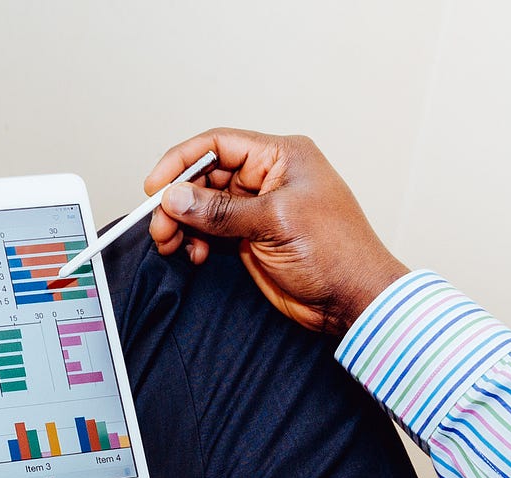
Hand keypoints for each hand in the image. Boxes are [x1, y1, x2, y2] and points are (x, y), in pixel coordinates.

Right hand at [145, 128, 409, 334]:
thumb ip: (220, 211)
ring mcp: (258, 208)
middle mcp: (267, 177)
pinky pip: (211, 230)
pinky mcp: (251, 236)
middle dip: (178, 200)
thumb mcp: (274, 222)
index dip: (182, 162)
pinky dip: (196, 240)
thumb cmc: (337, 253)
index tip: (156, 187)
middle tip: (160, 225)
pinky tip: (194, 254)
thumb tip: (175, 198)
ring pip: (204, 205)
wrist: (354, 300)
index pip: (218, 145)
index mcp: (281, 156)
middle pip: (205, 176)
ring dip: (182, 223)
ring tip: (171, 243)